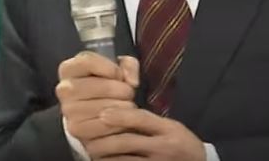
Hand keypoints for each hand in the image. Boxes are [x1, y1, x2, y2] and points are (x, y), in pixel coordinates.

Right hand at [56, 52, 139, 144]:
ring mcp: (68, 109)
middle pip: (96, 86)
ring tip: (126, 104)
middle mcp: (64, 88)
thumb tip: (132, 81)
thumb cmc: (106, 83)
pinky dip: (117, 122)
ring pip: (101, 107)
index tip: (120, 74)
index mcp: (70, 68)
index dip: (109, 67)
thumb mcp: (118, 67)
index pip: (87, 62)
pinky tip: (121, 118)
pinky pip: (102, 125)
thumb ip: (128, 66)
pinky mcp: (76, 128)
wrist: (96, 111)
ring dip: (121, 106)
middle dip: (120, 89)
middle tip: (128, 92)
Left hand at [86, 108, 205, 160]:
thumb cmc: (182, 144)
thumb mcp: (170, 127)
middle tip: (86, 136)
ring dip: (104, 155)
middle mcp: (163, 147)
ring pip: (124, 160)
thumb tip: (117, 112)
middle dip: (105, 139)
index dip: (120, 115)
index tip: (101, 114)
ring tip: (90, 150)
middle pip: (128, 141)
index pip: (141, 119)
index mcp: (169, 129)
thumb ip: (148, 121)